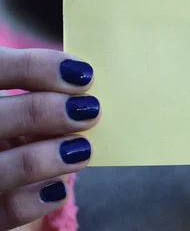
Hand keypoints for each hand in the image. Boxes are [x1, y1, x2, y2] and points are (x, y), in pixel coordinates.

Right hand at [0, 48, 98, 230]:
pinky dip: (35, 201)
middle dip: (44, 111)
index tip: (82, 74)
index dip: (35, 67)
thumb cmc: (17, 129)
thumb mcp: (20, 105)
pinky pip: (4, 211)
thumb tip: (87, 83)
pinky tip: (58, 189)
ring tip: (82, 150)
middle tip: (90, 110)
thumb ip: (43, 92)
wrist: (1, 181)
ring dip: (45, 158)